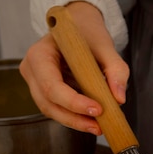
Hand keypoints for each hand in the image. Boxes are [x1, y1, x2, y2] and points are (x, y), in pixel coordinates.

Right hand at [19, 2, 128, 134]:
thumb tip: (119, 99)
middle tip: (99, 127)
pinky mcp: (46, 91)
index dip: (73, 102)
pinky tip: (92, 121)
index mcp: (40, 54)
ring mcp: (37, 82)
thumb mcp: (106, 47)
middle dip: (74, 119)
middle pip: (48, 103)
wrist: (80, 27)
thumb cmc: (88, 34)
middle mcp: (33, 69)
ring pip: (51, 111)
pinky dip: (75, 117)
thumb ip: (116, 70)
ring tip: (98, 127)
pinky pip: (58, 109)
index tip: (97, 109)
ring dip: (75, 122)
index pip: (51, 85)